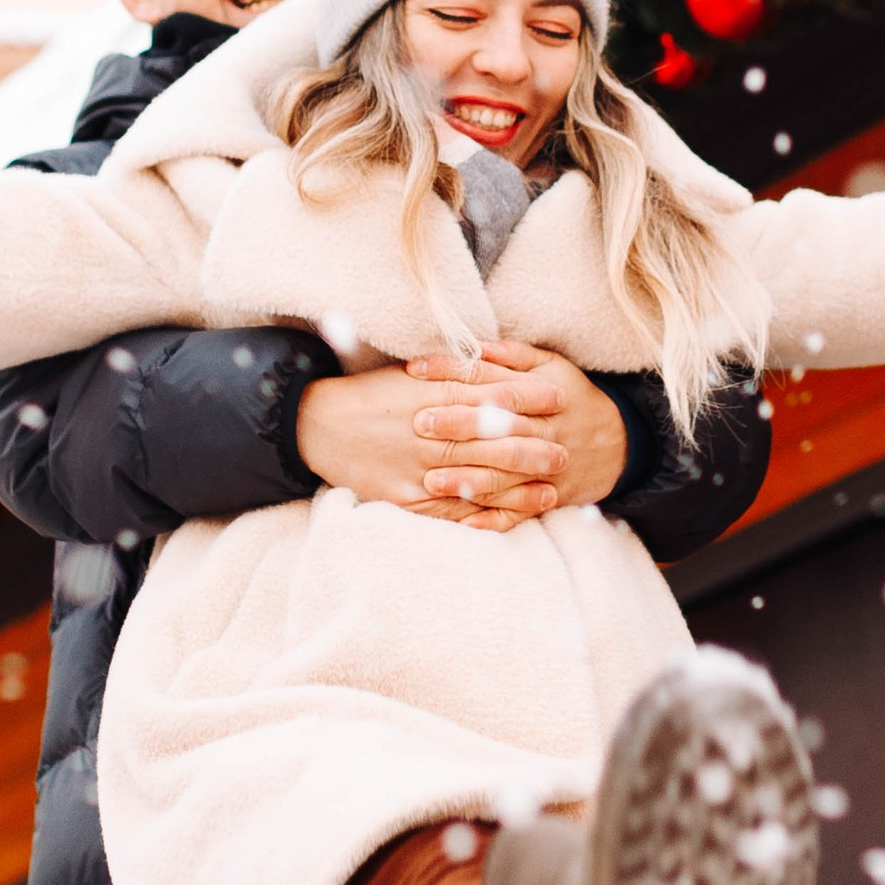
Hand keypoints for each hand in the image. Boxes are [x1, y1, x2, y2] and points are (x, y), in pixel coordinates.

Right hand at [296, 363, 562, 528]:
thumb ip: (452, 373)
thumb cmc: (370, 396)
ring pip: (477, 482)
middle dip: (532, 449)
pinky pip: (450, 513)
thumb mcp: (411, 376)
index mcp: (432, 398)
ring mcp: (418, 471)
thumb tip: (496, 365)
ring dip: (517, 489)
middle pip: (491, 444)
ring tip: (550, 490)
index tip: (559, 397)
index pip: (490, 397)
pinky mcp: (405, 499)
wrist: (319, 425)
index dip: (528, 398)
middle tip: (565, 453)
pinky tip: (507, 519)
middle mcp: (429, 435)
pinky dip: (480, 517)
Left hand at [407, 343, 629, 516]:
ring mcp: (547, 467)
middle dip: (460, 426)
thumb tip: (474, 345)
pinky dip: (492, 518)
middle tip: (420, 424)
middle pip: (499, 427)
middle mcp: (544, 430)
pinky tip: (463, 522)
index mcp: (541, 393)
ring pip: (506, 474)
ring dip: (469, 478)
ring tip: (431, 480)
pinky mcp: (549, 496)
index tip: (416, 370)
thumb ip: (513, 356)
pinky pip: (519, 510)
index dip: (453, 372)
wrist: (619, 444)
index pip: (492, 379)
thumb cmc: (573, 398)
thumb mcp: (552, 367)